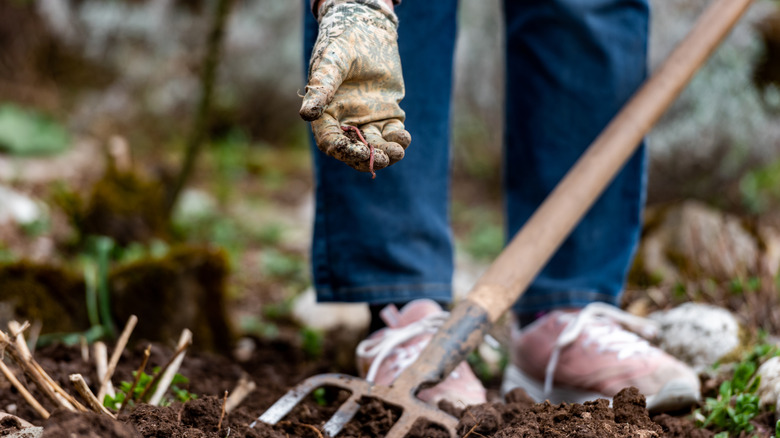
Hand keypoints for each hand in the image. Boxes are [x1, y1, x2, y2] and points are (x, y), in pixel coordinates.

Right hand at [301, 0, 411, 174]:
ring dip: (386, 153)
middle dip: (368, 158)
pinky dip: (398, 139)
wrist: (368, 29)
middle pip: (354, 150)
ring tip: (397, 152)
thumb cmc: (343, 43)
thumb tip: (306, 114)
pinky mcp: (387, 113)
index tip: (359, 152)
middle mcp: (345, 120)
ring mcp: (366, 118)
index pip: (331, 141)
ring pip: (375, 146)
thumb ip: (322, 86)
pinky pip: (391, 133)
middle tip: (384, 159)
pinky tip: (403, 137)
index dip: (343, 150)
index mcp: (325, 112)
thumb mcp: (331, 61)